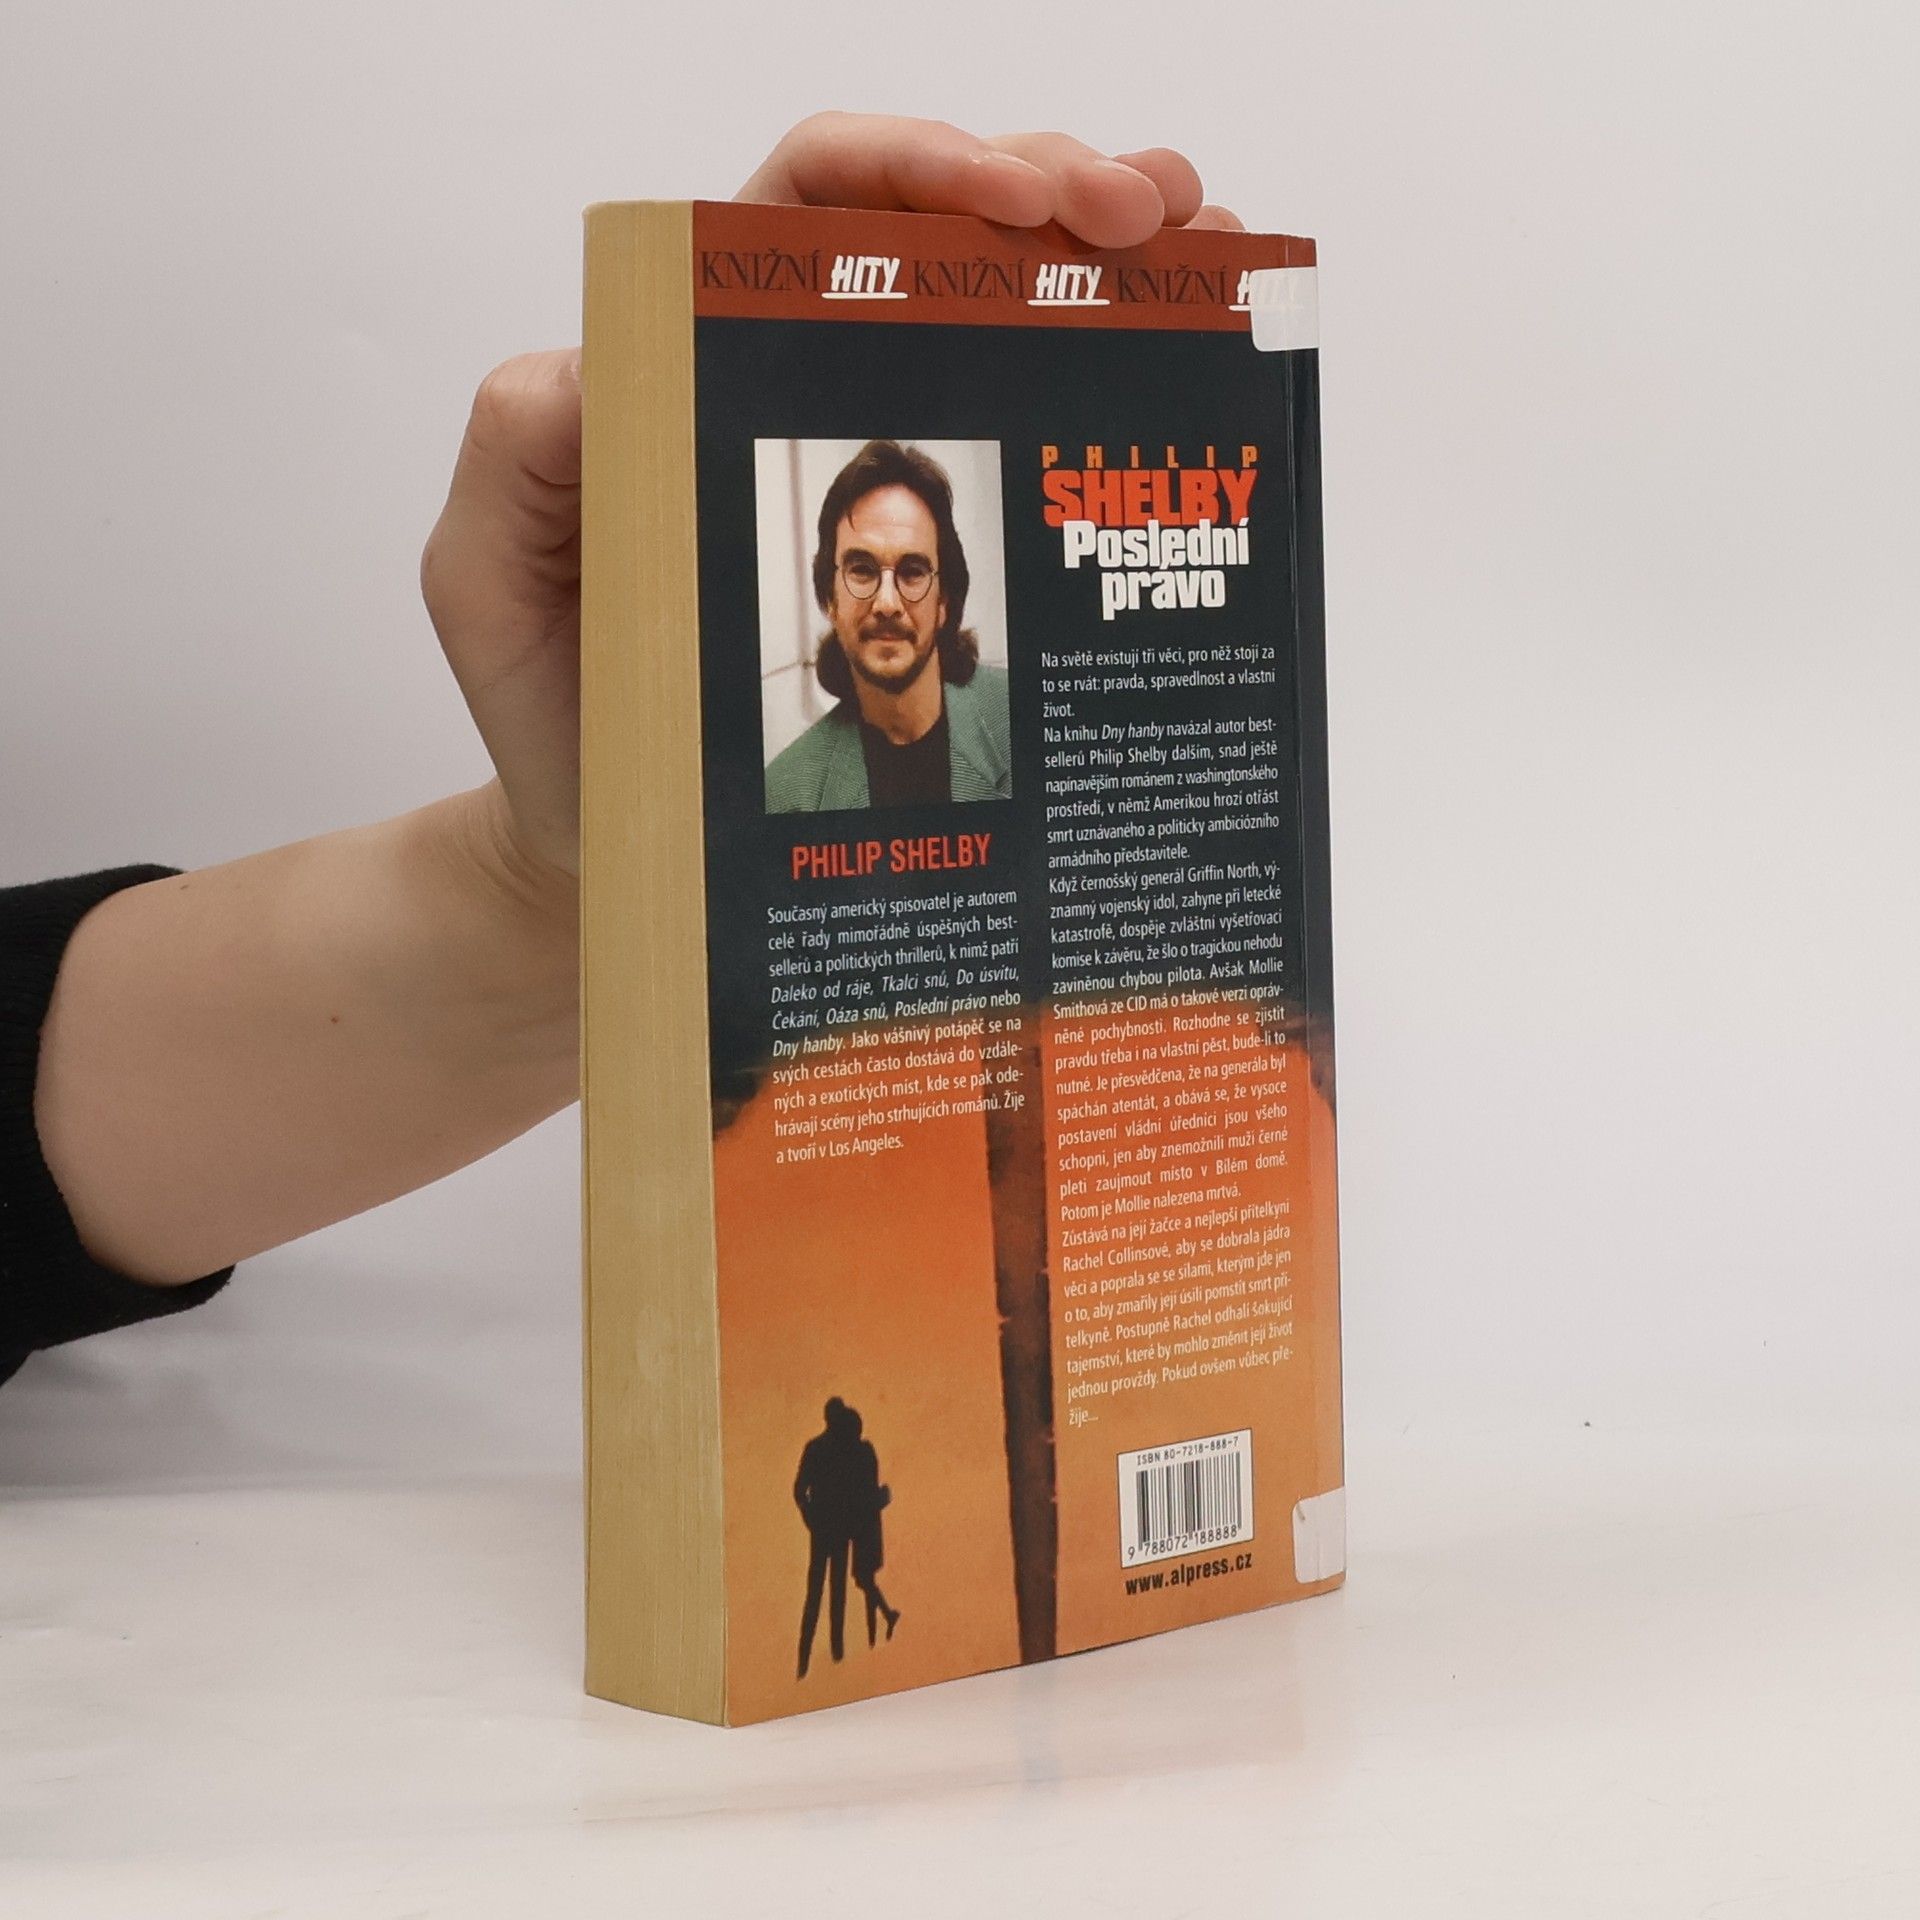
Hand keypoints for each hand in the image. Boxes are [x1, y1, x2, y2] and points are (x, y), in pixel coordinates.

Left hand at [418, 115, 1244, 899]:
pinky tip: (1176, 347)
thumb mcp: (488, 577)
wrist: (621, 830)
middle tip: (1142, 214)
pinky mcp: (923, 541)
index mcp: (693, 361)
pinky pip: (1014, 435)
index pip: (804, 213)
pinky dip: (1104, 370)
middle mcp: (788, 383)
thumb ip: (519, 455)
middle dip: (1043, 187)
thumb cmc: (559, 706)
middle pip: (927, 230)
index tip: (1009, 202)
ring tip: (1195, 240)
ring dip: (1099, 250)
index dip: (910, 172)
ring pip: (991, 306)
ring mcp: (865, 455)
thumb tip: (602, 360)